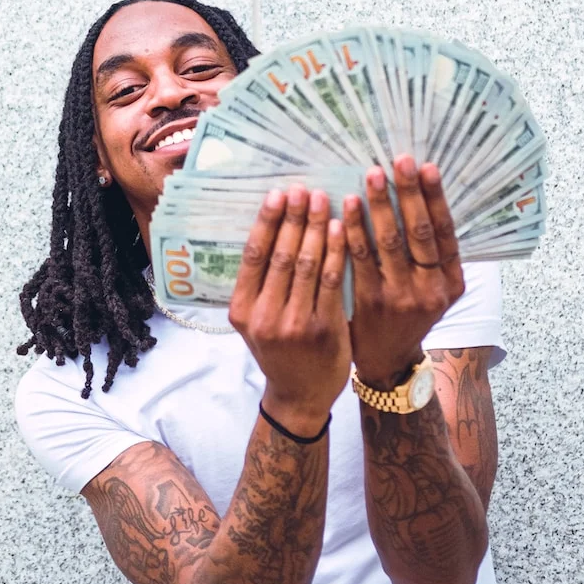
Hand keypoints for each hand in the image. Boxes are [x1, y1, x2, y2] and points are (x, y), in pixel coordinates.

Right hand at [228, 184, 350, 434]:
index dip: (267, 222)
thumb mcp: (257, 319)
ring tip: (324, 199)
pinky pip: (330, 281)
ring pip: (306, 264)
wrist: (300, 395)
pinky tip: (343, 228)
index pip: (253, 255)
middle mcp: (264, 317)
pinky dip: (336, 251)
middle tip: (304, 188)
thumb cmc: (280, 349)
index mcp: (241, 310)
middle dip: (293, 217)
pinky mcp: (323, 329)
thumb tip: (273, 226)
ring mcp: (293, 324)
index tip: (278, 193)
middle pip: (280, 254)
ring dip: (316, 227)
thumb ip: (261, 283)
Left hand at [344, 156, 463, 389]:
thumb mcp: (434, 288)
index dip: (436, 198)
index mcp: (452, 282)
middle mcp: (432, 290)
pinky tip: (348, 206)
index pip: (447, 233)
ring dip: (380, 204)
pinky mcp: (371, 301)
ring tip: (372, 174)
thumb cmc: (408, 312)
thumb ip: (431, 254)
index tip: (427, 167)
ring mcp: (402, 297)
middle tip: (399, 160)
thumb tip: (420, 195)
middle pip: (421, 233)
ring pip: (390, 242)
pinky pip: (362, 258)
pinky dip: (355, 229)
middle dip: (409, 193)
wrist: (387, 360)